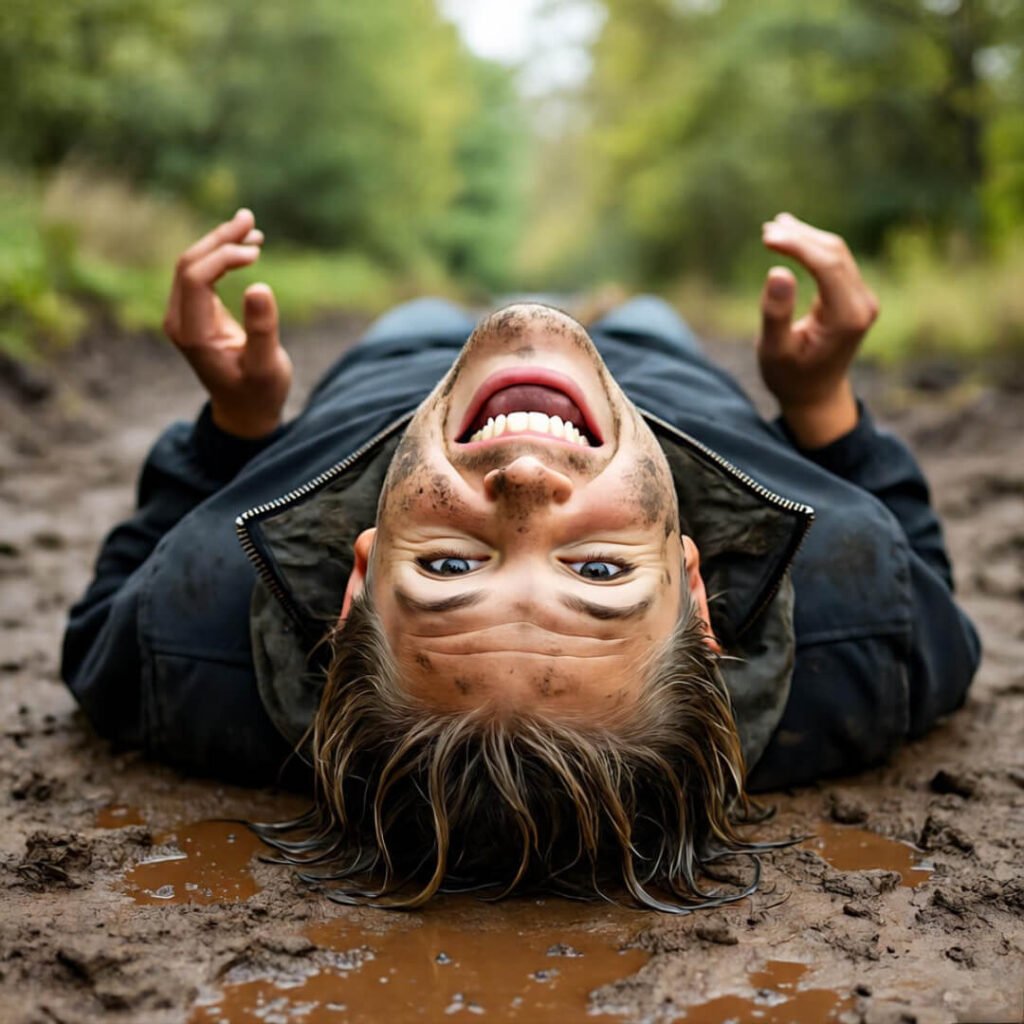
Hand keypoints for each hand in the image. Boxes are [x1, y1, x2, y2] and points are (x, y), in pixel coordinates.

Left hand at [163, 209, 292, 438]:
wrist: (244, 411)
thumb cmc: (259, 392)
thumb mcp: (267, 366)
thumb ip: (262, 329)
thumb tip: (259, 285)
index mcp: (193, 334)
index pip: (195, 278)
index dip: (222, 257)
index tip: (256, 252)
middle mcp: (180, 321)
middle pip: (189, 264)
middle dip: (219, 239)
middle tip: (251, 220)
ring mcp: (183, 315)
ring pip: (193, 264)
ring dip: (221, 242)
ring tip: (252, 227)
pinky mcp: (194, 311)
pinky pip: (201, 273)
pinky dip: (222, 256)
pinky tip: (246, 248)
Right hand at [758, 213, 878, 447]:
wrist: (815, 395)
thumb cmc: (789, 377)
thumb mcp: (775, 351)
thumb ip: (776, 314)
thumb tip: (778, 272)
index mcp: (846, 318)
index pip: (827, 265)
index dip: (798, 245)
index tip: (767, 237)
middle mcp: (862, 305)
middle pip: (834, 253)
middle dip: (800, 237)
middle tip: (766, 230)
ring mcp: (863, 300)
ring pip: (836, 253)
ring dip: (806, 238)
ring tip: (774, 228)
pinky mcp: (855, 296)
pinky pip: (836, 262)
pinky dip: (812, 248)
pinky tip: (792, 237)